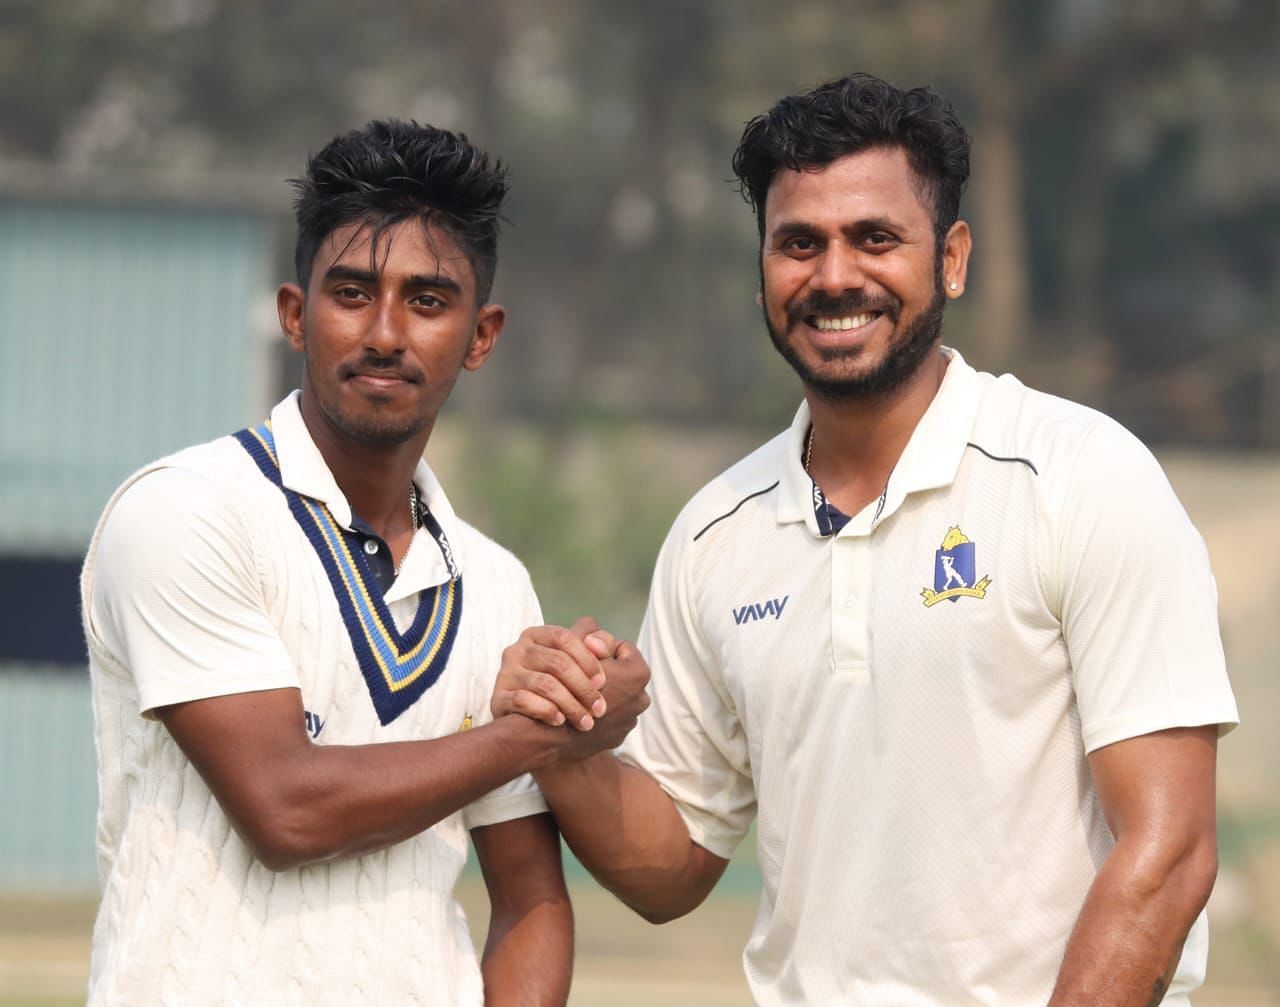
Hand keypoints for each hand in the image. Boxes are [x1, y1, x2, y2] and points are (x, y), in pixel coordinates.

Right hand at [493, 617, 619, 730]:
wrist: (527, 720)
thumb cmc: (561, 684)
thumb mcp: (578, 660)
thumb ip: (597, 645)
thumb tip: (598, 645)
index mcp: (536, 635)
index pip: (564, 638)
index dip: (587, 659)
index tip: (603, 683)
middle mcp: (517, 650)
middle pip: (557, 663)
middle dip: (583, 688)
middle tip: (599, 709)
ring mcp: (505, 674)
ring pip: (544, 684)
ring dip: (570, 705)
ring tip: (586, 722)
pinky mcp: (497, 698)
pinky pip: (522, 701)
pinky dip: (545, 710)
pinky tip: (560, 721)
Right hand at [550, 641, 650, 761]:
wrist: (551, 734)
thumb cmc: (563, 686)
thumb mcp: (575, 650)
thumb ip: (591, 636)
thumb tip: (596, 637)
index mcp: (637, 673)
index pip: (623, 648)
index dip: (601, 649)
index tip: (587, 654)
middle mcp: (641, 697)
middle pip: (623, 674)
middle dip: (606, 672)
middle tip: (583, 673)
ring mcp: (631, 719)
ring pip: (617, 696)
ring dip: (603, 693)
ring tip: (581, 692)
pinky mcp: (619, 736)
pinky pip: (610, 717)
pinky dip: (598, 712)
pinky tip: (580, 710)